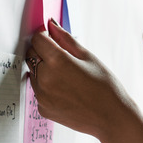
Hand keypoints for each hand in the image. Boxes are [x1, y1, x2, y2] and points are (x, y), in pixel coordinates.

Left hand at [26, 19, 134, 140]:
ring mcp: (41, 95)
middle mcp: (44, 78)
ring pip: (33, 73)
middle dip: (43, 52)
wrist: (111, 118)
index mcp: (57, 62)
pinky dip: (47, 87)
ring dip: (44, 70)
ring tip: (68, 77)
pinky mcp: (42, 108)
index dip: (45, 36)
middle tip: (63, 58)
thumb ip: (66, 40)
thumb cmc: (105, 87)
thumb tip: (52, 25)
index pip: (37, 39)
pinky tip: (66, 91)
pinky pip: (38, 91)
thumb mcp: (89, 57)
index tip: (53, 39)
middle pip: (31, 55)